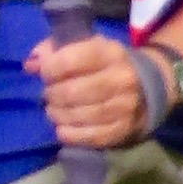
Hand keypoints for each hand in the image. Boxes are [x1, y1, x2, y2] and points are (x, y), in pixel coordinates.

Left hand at [31, 29, 160, 151]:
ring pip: (81, 115)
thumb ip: (55, 50)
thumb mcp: (87, 46)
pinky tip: (62, 129)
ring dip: (58, 115)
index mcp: (110, 53)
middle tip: (49, 96)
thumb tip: (31, 64)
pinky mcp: (124, 130)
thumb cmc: (107, 64)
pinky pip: (92, 137)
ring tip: (54, 111)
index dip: (50, 69)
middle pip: (73, 91)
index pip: (70, 60)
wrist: (151, 86)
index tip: (46, 74)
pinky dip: (71, 134)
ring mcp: (125, 107)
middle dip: (52, 95)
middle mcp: (121, 79)